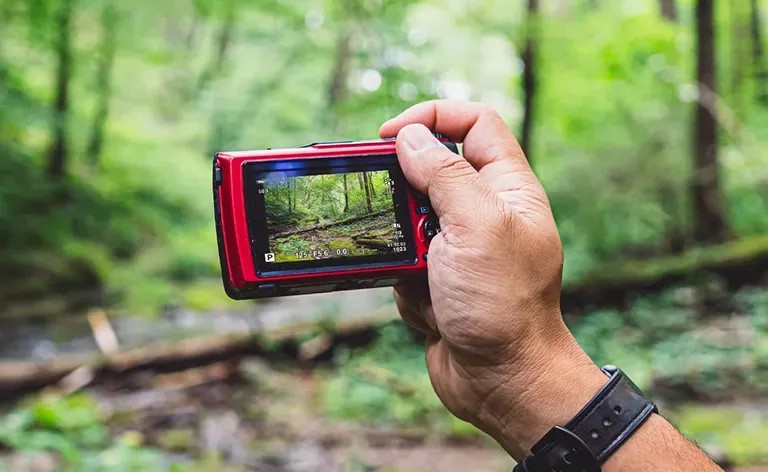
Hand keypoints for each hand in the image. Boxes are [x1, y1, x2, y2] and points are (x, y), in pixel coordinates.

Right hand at [380, 100, 605, 458]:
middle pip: (431, 171)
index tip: (390, 136)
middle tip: (390, 215)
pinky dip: (405, 282)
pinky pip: (403, 262)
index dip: (432, 116)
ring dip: (403, 249)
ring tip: (421, 277)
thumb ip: (444, 173)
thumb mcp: (475, 227)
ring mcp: (461, 248)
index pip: (474, 122)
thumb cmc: (503, 305)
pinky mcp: (440, 279)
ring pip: (408, 221)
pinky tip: (431, 308)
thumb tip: (411, 136)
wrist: (504, 382)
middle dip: (404, 195)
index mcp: (507, 188)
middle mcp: (485, 212)